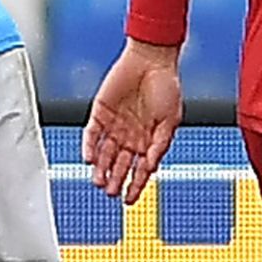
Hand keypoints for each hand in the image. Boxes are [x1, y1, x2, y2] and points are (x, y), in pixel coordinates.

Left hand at [83, 39, 184, 201]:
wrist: (151, 61)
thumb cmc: (166, 87)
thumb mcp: (171, 120)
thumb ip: (160, 144)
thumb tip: (151, 166)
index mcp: (148, 140)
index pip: (139, 169)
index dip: (135, 185)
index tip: (129, 201)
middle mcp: (129, 136)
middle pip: (119, 164)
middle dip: (115, 180)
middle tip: (111, 193)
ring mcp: (113, 126)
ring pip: (104, 154)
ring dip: (101, 168)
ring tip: (99, 182)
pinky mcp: (99, 113)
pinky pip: (91, 134)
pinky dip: (90, 147)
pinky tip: (90, 160)